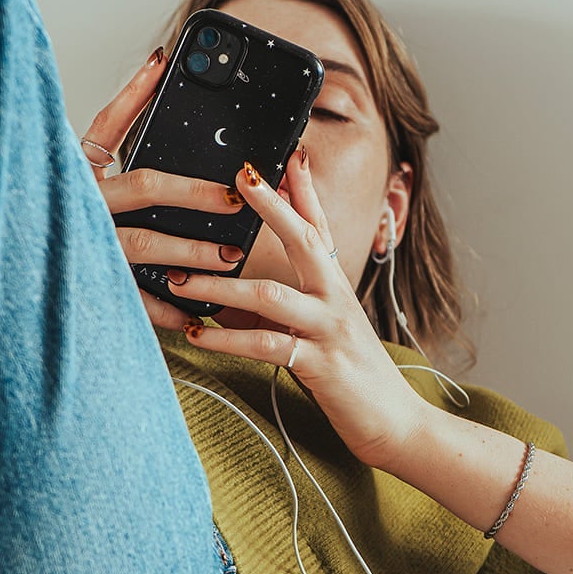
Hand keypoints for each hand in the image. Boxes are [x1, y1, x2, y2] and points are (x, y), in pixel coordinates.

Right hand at [80, 48, 247, 331]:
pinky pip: (130, 298)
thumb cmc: (36, 218)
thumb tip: (156, 75)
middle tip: (233, 196)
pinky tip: (192, 311)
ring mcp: (81, 245)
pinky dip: (163, 306)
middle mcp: (77, 205)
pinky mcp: (84, 285)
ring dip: (191, 250)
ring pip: (144, 244)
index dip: (133, 93)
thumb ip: (107, 138)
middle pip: (143, 187)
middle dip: (194, 191)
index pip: (106, 124)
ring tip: (230, 255)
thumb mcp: (66, 171)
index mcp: (73, 173)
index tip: (164, 64)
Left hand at [167, 147, 430, 470]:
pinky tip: (197, 335)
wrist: (394, 422)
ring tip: (178, 278)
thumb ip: (291, 299)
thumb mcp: (325, 326)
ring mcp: (329, 328)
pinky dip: (227, 340)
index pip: (319, 225)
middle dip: (272, 205)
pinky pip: (267, 346)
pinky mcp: (319, 364)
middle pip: (304, 238)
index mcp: (335, 284)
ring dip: (220, 285)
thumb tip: (241, 284)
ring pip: (271, 295)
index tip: (287, 151)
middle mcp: (335, 297)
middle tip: (240, 176)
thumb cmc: (353, 374)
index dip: (302, 188)